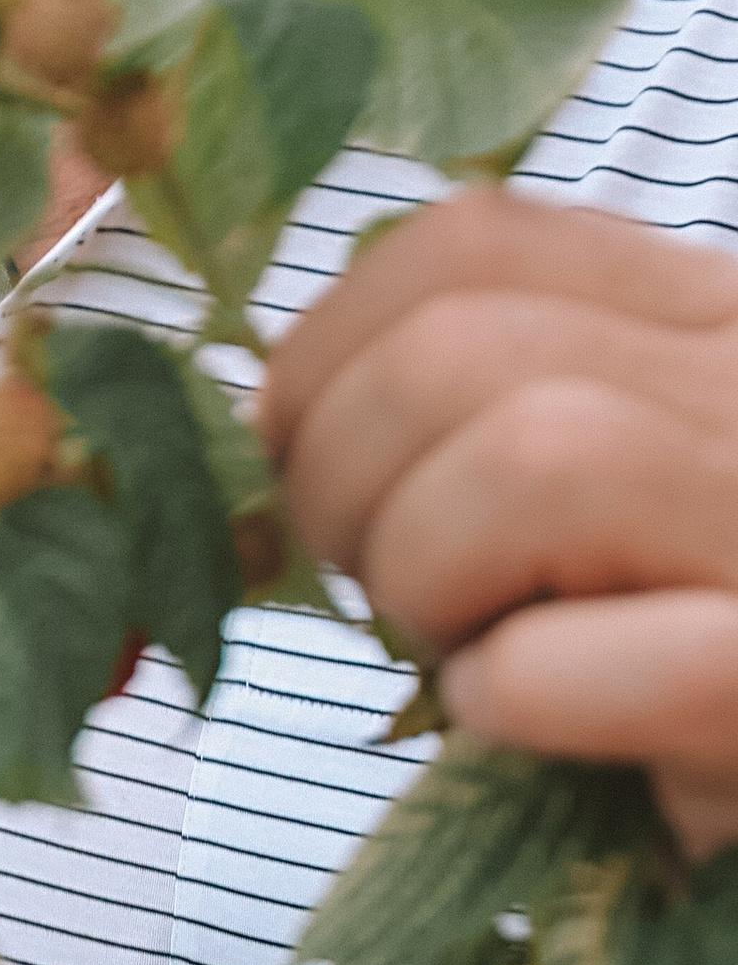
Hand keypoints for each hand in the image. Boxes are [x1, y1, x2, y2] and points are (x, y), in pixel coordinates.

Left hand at [260, 190, 737, 855]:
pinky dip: (508, 695)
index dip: (329, 352)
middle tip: (382, 588)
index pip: (474, 243)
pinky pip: (571, 655)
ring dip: (425, 576)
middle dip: (344, 480)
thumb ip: (492, 406)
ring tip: (468, 651)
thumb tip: (271, 412)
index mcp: (717, 323)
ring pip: (526, 456)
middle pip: (456, 348)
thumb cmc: (693, 645)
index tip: (304, 458)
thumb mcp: (623, 486)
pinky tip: (528, 721)